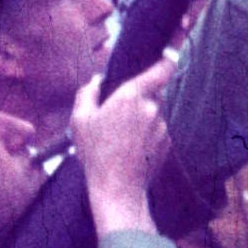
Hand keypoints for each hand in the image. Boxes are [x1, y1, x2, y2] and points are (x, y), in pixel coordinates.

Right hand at [73, 56, 175, 235]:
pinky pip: (157, 131)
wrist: (118, 190)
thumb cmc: (96, 154)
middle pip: (152, 93)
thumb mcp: (79, 121)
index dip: (166, 59)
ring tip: (121, 139)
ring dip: (142, 119)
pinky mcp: (167, 143)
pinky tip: (130, 150)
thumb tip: (95, 81)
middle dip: (139, 99)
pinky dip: (147, 135)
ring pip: (154, 113)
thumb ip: (86, 93)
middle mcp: (152, 108)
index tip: (164, 58)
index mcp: (132, 95)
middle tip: (118, 116)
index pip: (163, 68)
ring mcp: (162, 127)